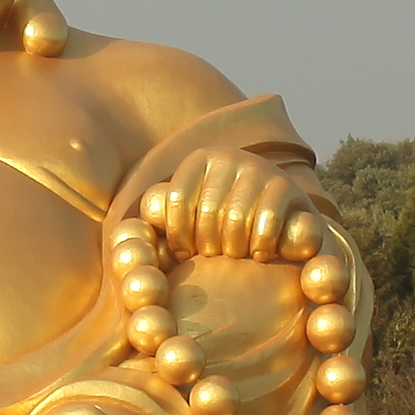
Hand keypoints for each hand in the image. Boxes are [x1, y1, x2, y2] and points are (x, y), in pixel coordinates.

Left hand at [144, 152, 324, 262]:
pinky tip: (261, 253)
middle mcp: (229, 157)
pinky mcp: (286, 186)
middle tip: (216, 257)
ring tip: (237, 256)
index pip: (176, 201)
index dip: (178, 236)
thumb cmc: (226, 226)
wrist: (284, 224)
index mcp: (200, 160)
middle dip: (209, 246)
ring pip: (235, 220)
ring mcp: (259, 169)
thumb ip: (164, 218)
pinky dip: (261, 245)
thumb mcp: (194, 216)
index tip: (185, 254)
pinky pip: (266, 222)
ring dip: (235, 249)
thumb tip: (128, 228)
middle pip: (207, 213)